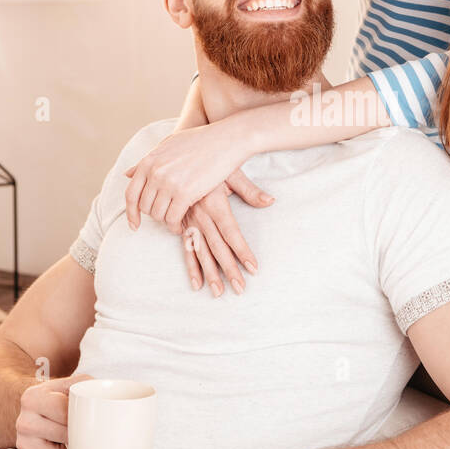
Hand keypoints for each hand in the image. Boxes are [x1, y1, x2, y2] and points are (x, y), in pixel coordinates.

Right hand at [15, 373, 91, 448]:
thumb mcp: (72, 383)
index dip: (81, 418)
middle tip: (88, 430)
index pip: (64, 413)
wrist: (35, 408)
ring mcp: (23, 443)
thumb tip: (110, 401)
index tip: (90, 417)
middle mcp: (24, 421)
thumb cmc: (60, 396)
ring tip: (79, 441)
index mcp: (33, 398)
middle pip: (64, 436)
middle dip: (80, 434)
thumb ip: (89, 386)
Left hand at [123, 115, 264, 232]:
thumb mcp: (168, 145)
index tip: (134, 225)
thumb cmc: (201, 141)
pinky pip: (172, 218)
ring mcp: (168, 183)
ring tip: (176, 221)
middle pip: (144, 207)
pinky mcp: (185, 193)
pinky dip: (175, 226)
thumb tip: (127, 173)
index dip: (131, 213)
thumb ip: (148, 161)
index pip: (131, 194)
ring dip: (166, 221)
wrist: (226, 140)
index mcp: (149, 161)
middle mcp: (155, 172)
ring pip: (158, 214)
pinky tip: (182, 226)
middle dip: (155, 215)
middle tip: (167, 217)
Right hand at [181, 170, 273, 294]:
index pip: (231, 233)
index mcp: (215, 204)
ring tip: (219, 292)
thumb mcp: (231, 172)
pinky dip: (191, 267)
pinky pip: (185, 249)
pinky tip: (197, 283)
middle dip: (229, 270)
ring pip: (201, 253)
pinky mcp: (181, 225)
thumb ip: (250, 190)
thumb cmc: (210, 163)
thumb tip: (270, 201)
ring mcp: (189, 222)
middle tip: (240, 289)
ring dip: (211, 274)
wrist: (179, 156)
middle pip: (217, 248)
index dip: (242, 251)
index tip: (253, 268)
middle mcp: (201, 216)